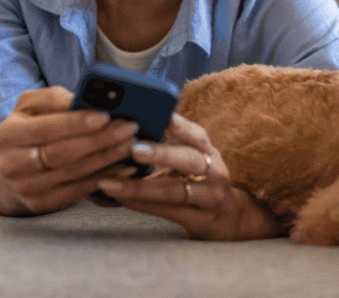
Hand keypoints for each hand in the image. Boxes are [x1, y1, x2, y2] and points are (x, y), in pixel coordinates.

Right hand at [0, 86, 140, 215]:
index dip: (77, 123)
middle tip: (128, 129)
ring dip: (108, 159)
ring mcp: (26, 187)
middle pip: (63, 153)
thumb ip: (54, 99)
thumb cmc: (28, 129)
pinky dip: (105, 178)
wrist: (7, 171)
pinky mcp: (41, 203)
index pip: (46, 128)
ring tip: (131, 145)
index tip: (106, 116)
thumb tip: (83, 100)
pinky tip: (125, 167)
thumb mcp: (31, 107)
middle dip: (100, 140)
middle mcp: (12, 164)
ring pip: (74, 172)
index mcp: (8, 134)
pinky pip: (79, 190)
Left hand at [95, 114, 280, 240]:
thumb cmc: (201, 182)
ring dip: (139, 187)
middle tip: (133, 149)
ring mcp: (209, 199)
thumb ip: (172, 143)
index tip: (162, 116)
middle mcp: (215, 173)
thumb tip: (132, 123)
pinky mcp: (200, 221)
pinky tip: (120, 199)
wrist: (228, 220)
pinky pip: (167, 212)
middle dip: (161, 154)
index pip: (197, 135)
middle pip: (190, 160)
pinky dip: (140, 204)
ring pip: (174, 191)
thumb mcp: (194, 160)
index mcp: (210, 153)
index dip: (180, 126)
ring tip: (110, 183)